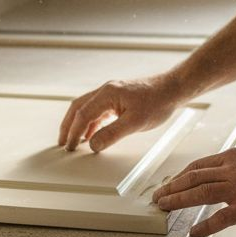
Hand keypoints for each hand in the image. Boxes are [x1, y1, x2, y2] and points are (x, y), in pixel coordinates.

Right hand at [59, 75, 183, 151]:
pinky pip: (97, 110)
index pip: (83, 114)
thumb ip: (112, 134)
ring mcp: (111, 93)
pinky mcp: (117, 98)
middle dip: (68, 126)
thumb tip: (94, 145)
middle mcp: (106, 90)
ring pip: (86, 108)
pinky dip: (90, 122)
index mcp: (107, 93)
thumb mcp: (135, 122)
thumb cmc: (158, 101)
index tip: (70, 147)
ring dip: (78, 124)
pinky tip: (92, 134)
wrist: (172, 89)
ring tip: (73, 140)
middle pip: (78, 108)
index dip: (74, 132)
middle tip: (63, 143)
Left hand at [151, 148, 235, 236]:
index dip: (181, 176)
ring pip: (200, 193)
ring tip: (164, 208)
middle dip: (172, 187)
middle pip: (193, 177)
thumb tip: (226, 174)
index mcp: (234, 157)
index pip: (199, 165)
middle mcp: (232, 169)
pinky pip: (220, 218)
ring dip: (178, 200)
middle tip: (158, 196)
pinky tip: (193, 232)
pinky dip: (204, 226)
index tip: (170, 183)